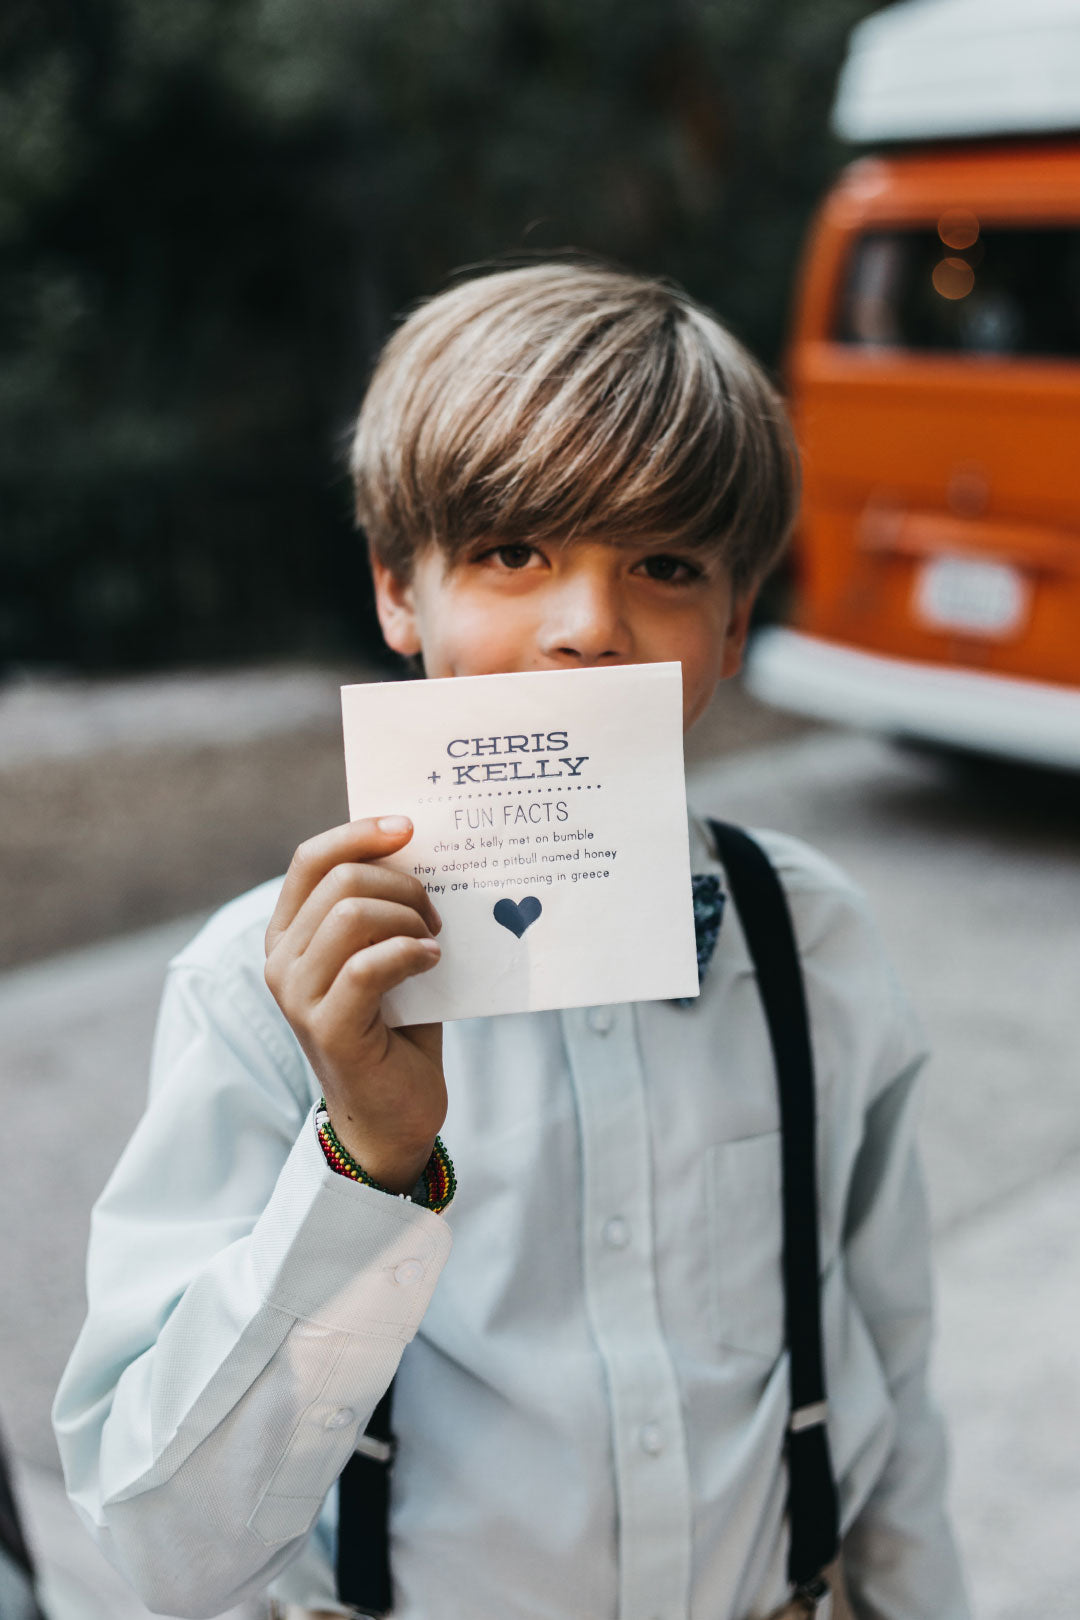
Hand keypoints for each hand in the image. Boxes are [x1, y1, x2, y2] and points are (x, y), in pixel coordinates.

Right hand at [265, 816, 444, 1193]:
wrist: (393, 1113)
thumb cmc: (397, 1026)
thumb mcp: (384, 952)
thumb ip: (383, 907)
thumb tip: (416, 846)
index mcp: (288, 934)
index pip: (310, 859)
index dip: (359, 833)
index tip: (408, 828)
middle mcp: (281, 961)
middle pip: (340, 880)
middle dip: (402, 884)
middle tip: (435, 914)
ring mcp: (298, 996)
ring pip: (352, 915)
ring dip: (408, 918)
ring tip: (431, 941)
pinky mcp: (328, 1028)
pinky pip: (370, 965)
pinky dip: (410, 953)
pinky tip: (432, 962)